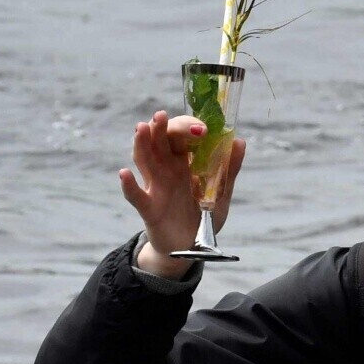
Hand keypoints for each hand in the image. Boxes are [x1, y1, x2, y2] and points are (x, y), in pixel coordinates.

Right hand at [122, 110, 244, 276]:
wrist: (192, 247)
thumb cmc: (203, 216)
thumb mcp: (221, 193)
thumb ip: (229, 169)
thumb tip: (239, 141)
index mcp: (184, 163)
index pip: (180, 137)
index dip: (187, 128)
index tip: (202, 127)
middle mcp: (166, 170)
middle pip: (159, 143)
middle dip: (160, 128)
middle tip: (162, 115)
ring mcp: (156, 187)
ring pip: (144, 161)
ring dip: (141, 144)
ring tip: (141, 128)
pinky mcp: (149, 208)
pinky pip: (136, 196)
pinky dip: (129, 185)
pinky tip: (124, 173)